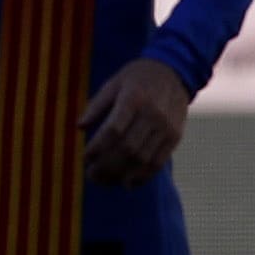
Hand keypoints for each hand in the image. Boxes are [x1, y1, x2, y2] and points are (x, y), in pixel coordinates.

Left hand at [80, 58, 192, 188]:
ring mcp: (166, 127)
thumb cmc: (137, 78)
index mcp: (134, 98)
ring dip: (121, 175)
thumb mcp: (114, 83)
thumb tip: (79, 127)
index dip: (98, 147)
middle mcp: (152, 114)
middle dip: (107, 166)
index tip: (85, 157)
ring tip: (105, 181)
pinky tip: (127, 183)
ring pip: (142, 159)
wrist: (174, 72)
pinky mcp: (175, 137)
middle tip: (91, 175)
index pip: (114, 130)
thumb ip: (96, 105)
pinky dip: (142, 177)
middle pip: (128, 148)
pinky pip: (158, 162)